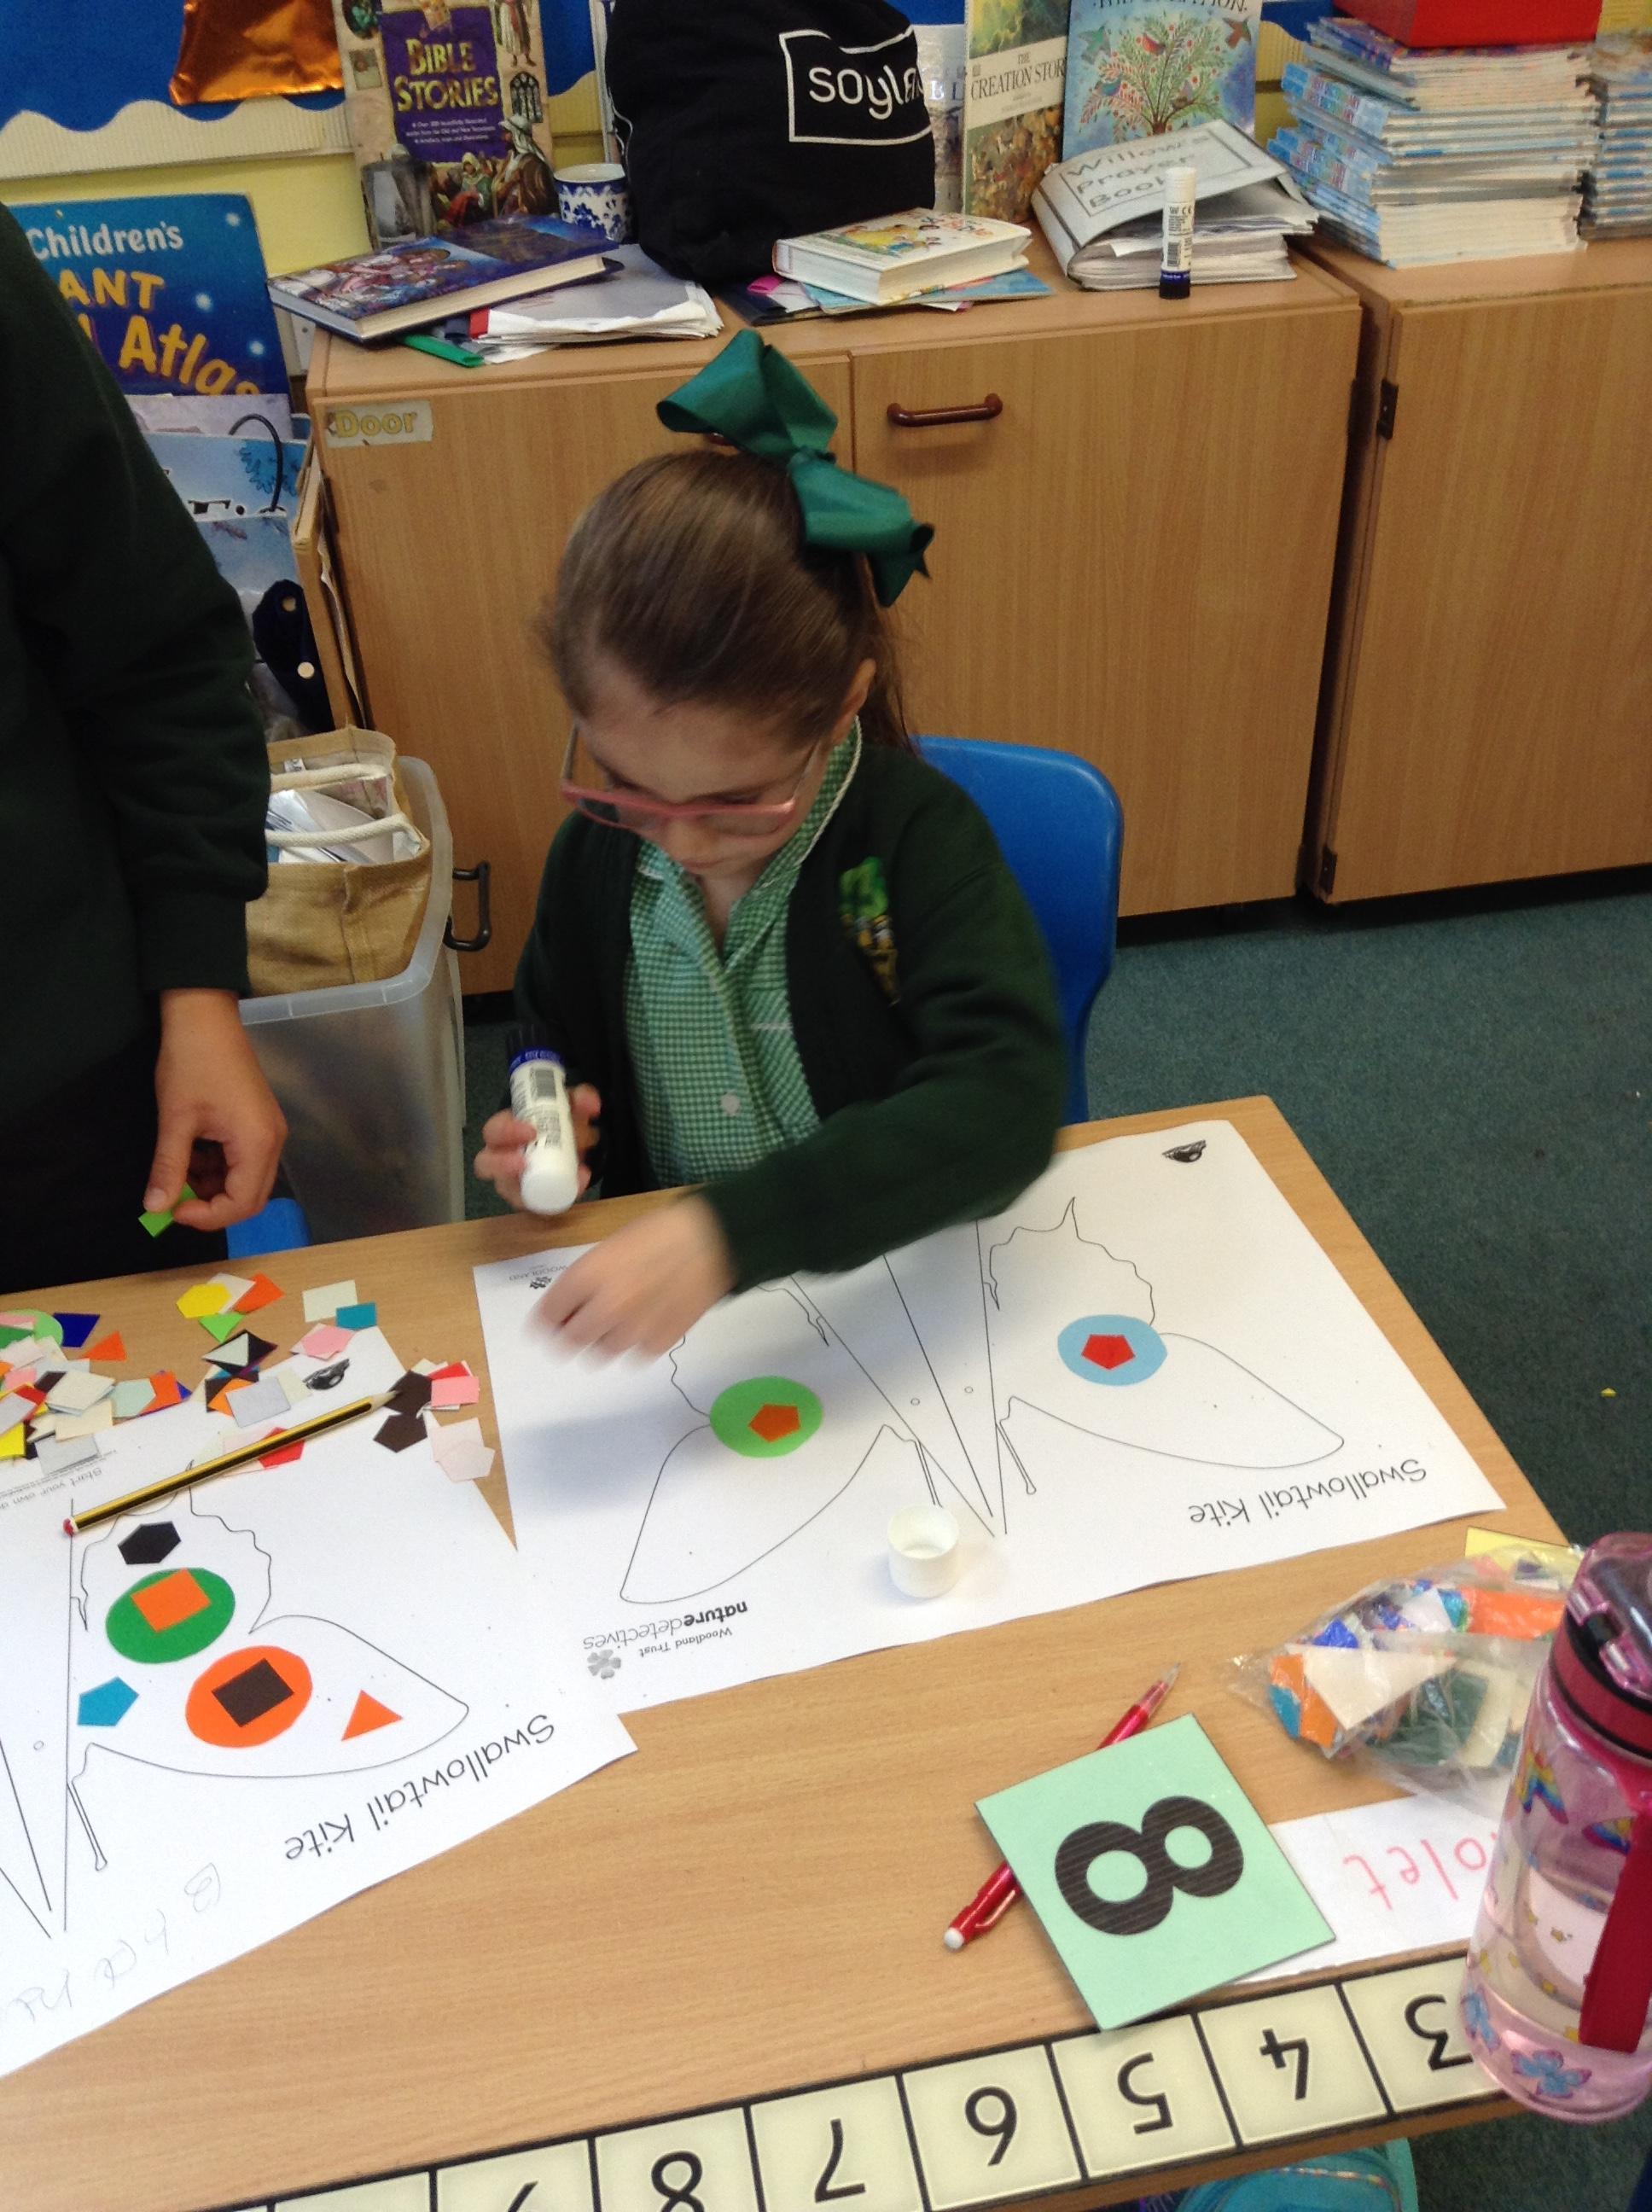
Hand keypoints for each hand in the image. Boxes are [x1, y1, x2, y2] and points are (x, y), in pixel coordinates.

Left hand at [147, 989, 287, 1231]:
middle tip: (175, 1198)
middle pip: (251, 1197)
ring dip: (212, 1186)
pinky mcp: (260, 1123)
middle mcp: (273, 1142)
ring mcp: (269, 1132)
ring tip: (178, 1169)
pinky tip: (192, 1151)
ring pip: (246, 1180)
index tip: (171, 1209)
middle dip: (212, 1205)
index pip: (242, 1203)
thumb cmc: (191, 1062)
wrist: (205, 1016)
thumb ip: (169, 1167)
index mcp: (258, 1142)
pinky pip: (244, 1161)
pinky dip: (218, 1167)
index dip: (207, 1216)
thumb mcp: (175, 1119)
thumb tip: (155, 1208)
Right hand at [473, 1085, 599, 1211]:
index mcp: (504, 1132)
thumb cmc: (557, 1122)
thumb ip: (582, 1099)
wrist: (570, 1145)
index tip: (532, 1131)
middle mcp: (500, 1159)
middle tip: (525, 1162)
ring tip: (558, 1180)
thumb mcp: (570, 1106)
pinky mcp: (530, 1201)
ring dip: (529, 1191)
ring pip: (510, 1192)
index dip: (506, 1132)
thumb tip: (591, 1105)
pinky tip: (578, 1186)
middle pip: (486, 1165)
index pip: (493, 1132)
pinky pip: (538, 1206)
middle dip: (502, 1165)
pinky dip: (558, 1200)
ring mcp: (512, 1183)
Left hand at [533, 1196, 734, 1358]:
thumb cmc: (659, 1233)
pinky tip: (647, 1321)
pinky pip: (636, 1354)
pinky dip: (636, 1343)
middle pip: (570, 1343)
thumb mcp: (611, 1246)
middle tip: (578, 1327)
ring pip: (601, 1353)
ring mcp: (633, 1329)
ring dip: (603, 1340)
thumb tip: (566, 1308)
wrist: (712, 1240)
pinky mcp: (660, 1342)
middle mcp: (605, 1307)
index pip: (548, 1315)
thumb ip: (584, 1279)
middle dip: (569, 1336)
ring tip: (618, 1321)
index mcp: (587, 1276)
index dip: (544, 1321)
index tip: (547, 1324)